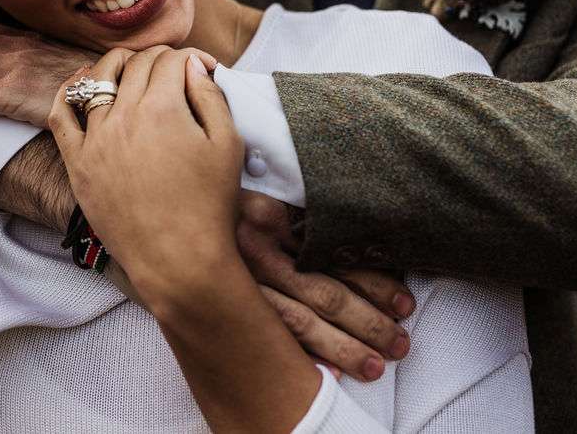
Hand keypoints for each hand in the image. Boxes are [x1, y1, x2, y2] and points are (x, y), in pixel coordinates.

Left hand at [48, 46, 241, 301]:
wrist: (177, 258)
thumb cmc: (209, 204)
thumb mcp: (228, 144)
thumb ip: (210, 96)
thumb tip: (191, 64)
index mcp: (163, 107)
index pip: (171, 59)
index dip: (191, 58)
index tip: (202, 70)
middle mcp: (124, 116)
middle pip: (137, 65)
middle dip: (160, 58)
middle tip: (174, 71)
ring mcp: (95, 138)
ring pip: (97, 79)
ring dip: (118, 65)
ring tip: (132, 68)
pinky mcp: (77, 162)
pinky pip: (61, 115)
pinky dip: (68, 92)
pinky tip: (81, 83)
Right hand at [237, 191, 414, 381]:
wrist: (173, 220)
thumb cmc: (232, 212)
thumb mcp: (268, 201)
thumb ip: (305, 216)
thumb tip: (371, 240)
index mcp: (273, 218)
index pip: (334, 255)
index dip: (374, 282)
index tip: (403, 302)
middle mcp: (258, 253)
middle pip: (324, 293)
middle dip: (368, 322)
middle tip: (399, 343)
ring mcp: (241, 283)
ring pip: (300, 322)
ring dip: (343, 347)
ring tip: (375, 365)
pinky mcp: (229, 305)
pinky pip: (270, 337)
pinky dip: (300, 357)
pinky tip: (325, 375)